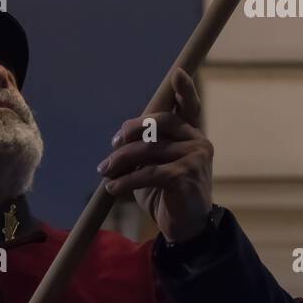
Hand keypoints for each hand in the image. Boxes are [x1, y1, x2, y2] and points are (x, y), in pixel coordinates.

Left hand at [96, 68, 212, 241]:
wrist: (185, 228)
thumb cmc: (166, 194)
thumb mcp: (154, 167)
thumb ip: (145, 148)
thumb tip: (120, 140)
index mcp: (191, 135)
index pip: (190, 107)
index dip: (184, 90)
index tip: (177, 74)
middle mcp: (198, 142)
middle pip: (159, 123)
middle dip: (130, 132)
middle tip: (111, 147)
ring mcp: (194, 158)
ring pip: (147, 150)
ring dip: (119, 161)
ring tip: (105, 172)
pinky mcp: (185, 177)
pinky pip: (147, 172)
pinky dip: (124, 180)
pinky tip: (112, 188)